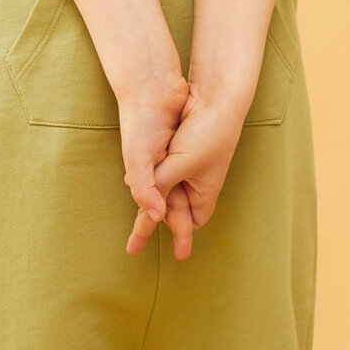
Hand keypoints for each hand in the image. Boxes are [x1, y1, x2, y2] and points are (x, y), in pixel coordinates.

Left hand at [126, 86, 247, 260]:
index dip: (180, 233)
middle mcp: (196, 182)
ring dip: (152, 201)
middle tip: (134, 249)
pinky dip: (151, 179)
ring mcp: (186, 167)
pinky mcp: (176, 152)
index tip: (174, 250)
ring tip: (135, 221)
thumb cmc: (207, 134)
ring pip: (165, 190)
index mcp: (204, 191)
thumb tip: (141, 202)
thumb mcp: (180, 165)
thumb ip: (160, 185)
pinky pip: (161, 172)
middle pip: (174, 210)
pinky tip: (135, 181)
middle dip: (158, 225)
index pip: (193, 221)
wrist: (215, 99)